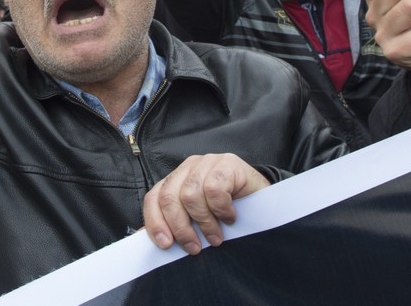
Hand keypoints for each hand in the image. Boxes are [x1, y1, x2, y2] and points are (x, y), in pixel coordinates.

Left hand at [143, 153, 268, 254]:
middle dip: (180, 227)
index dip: (155, 222)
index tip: (166, 244)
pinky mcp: (228, 163)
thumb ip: (174, 225)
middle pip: (170, 197)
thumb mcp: (198, 221)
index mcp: (176, 180)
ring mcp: (208, 162)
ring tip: (216, 236)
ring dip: (204, 222)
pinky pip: (214, 188)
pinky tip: (229, 217)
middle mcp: (188, 167)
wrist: (264, 201)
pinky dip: (221, 208)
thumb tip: (146, 241)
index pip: (153, 198)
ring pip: (191, 194)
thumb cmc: (228, 213)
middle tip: (194, 247)